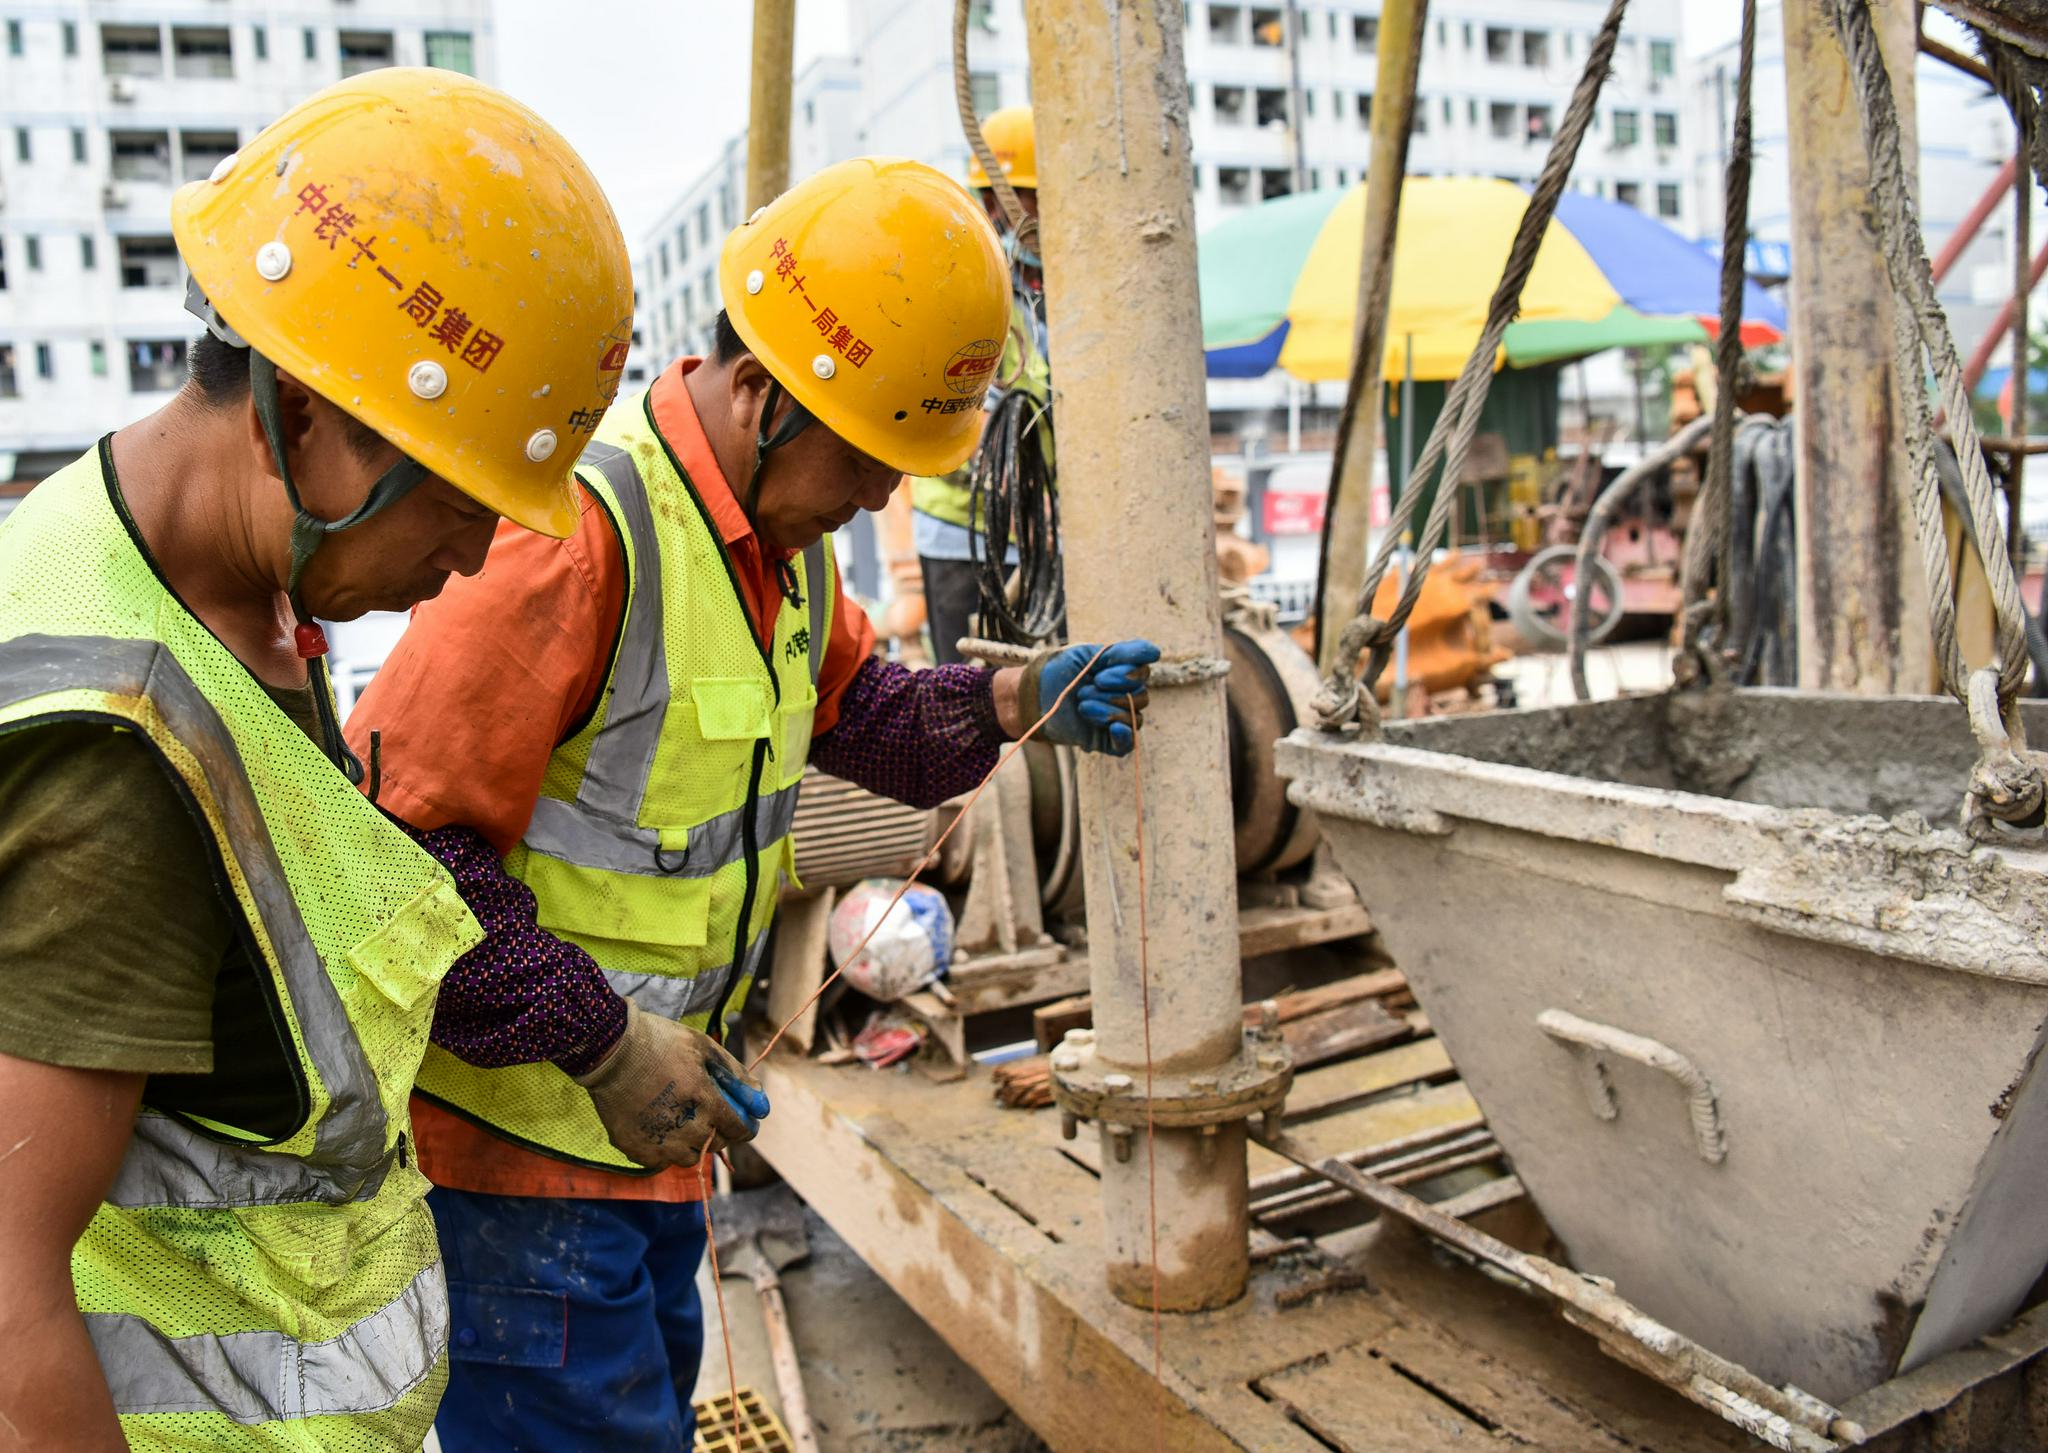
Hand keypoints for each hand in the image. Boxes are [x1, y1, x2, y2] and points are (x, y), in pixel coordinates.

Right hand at [572, 1003, 771, 1169]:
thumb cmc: (660, 1041)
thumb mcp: (703, 1047)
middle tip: (709, 1115)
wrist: (609, 1048)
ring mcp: (659, 1141)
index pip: (739, 1130)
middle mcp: (686, 1128)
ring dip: (692, 1144)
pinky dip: (664, 1151)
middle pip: (715, 1145)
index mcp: (706, 1102)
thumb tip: (760, 1100)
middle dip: (719, 1132)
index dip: (746, 1126)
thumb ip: (735, 1074)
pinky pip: (659, 1162)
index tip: (745, 1121)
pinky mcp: (634, 1148)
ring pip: (688, 1158)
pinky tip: (659, 1130)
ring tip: (682, 1123)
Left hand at [1017, 640, 1160, 755]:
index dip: (1126, 673)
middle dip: (1112, 692)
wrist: (1032, 696)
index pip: (1143, 672)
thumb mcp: (1088, 654)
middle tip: (1083, 690)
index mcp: (1122, 673)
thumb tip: (1156, 653)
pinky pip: (1128, 743)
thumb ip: (1122, 652)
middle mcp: (1124, 696)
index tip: (1099, 673)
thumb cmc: (1059, 671)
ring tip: (1081, 705)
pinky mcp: (1107, 740)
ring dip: (1107, 709)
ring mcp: (1116, 719)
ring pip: (1134, 717)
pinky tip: (1113, 726)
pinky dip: (1125, 735)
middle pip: (1141, 696)